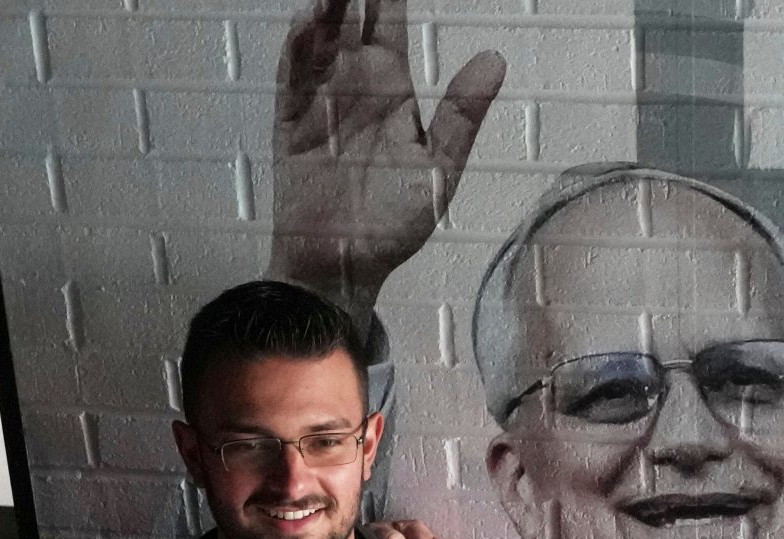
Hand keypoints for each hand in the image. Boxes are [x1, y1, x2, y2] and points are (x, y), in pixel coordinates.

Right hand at [268, 0, 504, 326]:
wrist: (343, 268)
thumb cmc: (392, 226)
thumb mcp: (440, 170)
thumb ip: (462, 114)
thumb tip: (494, 59)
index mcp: (391, 93)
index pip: (389, 25)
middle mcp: (353, 89)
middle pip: (350, 21)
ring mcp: (319, 103)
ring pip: (320, 41)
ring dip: (326, 10)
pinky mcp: (289, 125)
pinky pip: (292, 78)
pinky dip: (297, 49)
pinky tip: (308, 22)